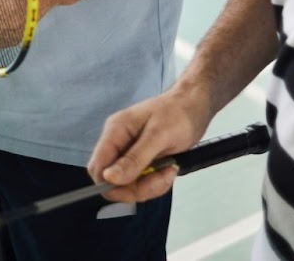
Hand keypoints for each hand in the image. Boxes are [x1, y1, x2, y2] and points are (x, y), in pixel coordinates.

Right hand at [85, 85, 213, 203]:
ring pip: (128, 185)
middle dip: (136, 188)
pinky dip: (157, 182)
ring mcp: (130, 153)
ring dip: (151, 185)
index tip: (136, 188)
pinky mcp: (142, 160)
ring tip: (169, 170)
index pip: (97, 168)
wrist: (196, 104)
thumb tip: (109, 178)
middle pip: (112, 181)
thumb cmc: (179, 112)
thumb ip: (134, 158)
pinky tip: (170, 168)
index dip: (111, 185)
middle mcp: (118, 143)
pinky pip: (142, 183)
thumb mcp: (159, 136)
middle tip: (160, 178)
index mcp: (115, 132)